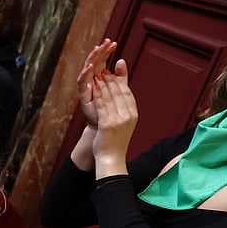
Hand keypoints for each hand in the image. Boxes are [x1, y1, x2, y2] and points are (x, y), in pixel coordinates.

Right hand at [76, 39, 116, 129]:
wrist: (103, 129)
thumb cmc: (110, 111)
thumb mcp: (118, 91)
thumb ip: (121, 77)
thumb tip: (121, 60)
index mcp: (100, 78)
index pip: (103, 60)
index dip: (107, 51)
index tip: (113, 43)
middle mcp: (91, 81)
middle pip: (94, 62)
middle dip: (100, 51)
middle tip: (106, 41)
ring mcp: (86, 88)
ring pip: (87, 69)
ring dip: (91, 59)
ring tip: (97, 49)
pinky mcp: (82, 95)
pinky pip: (81, 82)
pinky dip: (85, 74)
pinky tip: (90, 66)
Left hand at [90, 60, 136, 177]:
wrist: (111, 158)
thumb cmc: (114, 141)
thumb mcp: (122, 122)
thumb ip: (122, 108)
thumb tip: (121, 94)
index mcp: (133, 114)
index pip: (127, 93)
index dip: (121, 80)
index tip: (116, 69)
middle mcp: (128, 116)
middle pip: (119, 92)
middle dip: (111, 79)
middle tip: (105, 69)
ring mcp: (119, 120)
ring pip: (110, 96)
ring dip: (104, 83)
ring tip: (98, 73)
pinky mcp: (108, 124)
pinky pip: (102, 105)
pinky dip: (98, 94)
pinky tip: (93, 86)